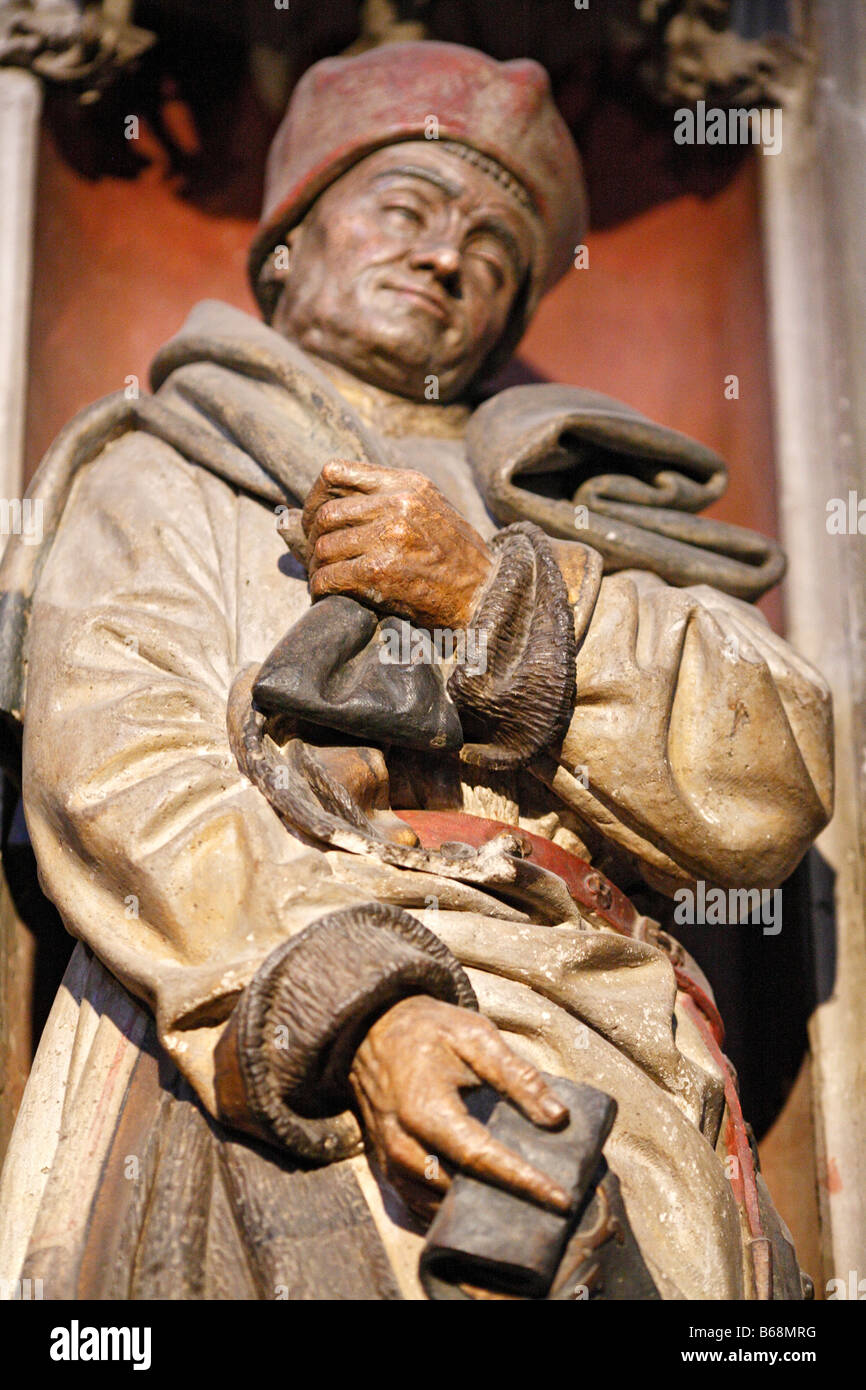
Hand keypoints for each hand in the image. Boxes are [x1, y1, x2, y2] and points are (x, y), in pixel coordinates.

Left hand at [300, 459, 493, 630]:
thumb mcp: (429, 508)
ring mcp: (388, 537)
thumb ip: (388, 500)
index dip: (315, 497)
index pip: (335, 472)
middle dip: (312, 538)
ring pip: (325, 547)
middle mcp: (397, 504)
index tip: (315, 519)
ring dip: (317, 567)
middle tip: (315, 556)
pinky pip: (330, 576)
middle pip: (326, 514)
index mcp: (406, 484)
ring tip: (323, 577)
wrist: (486, 593)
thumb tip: (329, 509)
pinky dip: (321, 588)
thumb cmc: (456, 557)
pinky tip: (326, 594)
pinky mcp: (380, 571)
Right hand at [349, 995, 571, 1223]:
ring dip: (480, 1208)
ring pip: (440, 1204)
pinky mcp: (386, 1168)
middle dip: (506, 1202)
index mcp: (425, 1108)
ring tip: (524, 1205)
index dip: (523, 1182)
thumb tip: (558, 1118)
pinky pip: (421, 1204)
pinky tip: (484, 1201)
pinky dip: (453, 1208)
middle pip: (459, 1191)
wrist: (374, 1030)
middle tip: (550, 1205)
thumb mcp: (476, 1036)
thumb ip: (517, 1075)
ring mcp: (390, 1161)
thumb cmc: (428, 1030)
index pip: (480, 1158)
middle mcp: (402, 1143)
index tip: (561, 1199)